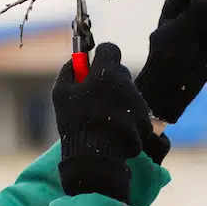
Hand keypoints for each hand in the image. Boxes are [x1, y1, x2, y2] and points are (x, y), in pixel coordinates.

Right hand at [52, 42, 151, 203]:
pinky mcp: (145, 120)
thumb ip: (68, 71)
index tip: (94, 67)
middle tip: (95, 98)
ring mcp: (138, 102)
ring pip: (128, 94)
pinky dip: (127, 120)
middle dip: (109, 81)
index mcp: (106, 72)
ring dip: (118, 102)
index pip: (110, 49)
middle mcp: (126, 83)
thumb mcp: (61, 93)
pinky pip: (135, 114)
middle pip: (120, 72)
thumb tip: (75, 61)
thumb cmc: (75, 122)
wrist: (95, 156)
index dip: (101, 56)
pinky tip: (114, 131)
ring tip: (103, 121)